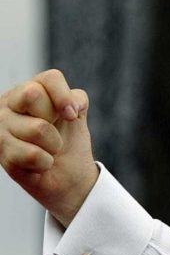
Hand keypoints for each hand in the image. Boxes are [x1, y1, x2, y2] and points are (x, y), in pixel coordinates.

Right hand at [0, 69, 97, 225]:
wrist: (68, 176)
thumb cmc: (69, 141)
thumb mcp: (77, 115)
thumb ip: (76, 99)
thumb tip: (72, 105)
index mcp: (28, 90)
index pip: (49, 78)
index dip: (64, 97)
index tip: (72, 115)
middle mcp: (7, 104)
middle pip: (32, 95)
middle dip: (54, 119)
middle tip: (53, 133)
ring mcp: (0, 128)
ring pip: (37, 128)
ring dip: (53, 145)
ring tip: (47, 150)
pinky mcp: (1, 153)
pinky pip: (33, 154)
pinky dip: (45, 163)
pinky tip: (38, 164)